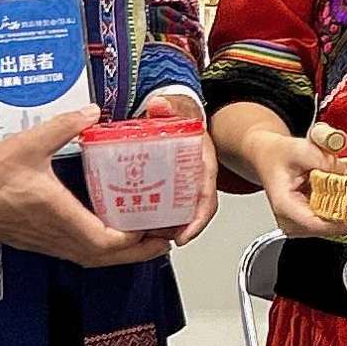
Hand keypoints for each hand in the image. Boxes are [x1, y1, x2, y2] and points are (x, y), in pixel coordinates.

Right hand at [0, 109, 166, 267]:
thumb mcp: (29, 143)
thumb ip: (64, 126)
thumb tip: (94, 111)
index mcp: (57, 214)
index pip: (104, 241)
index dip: (134, 240)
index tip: (158, 229)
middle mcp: (54, 235)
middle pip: (103, 258)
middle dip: (138, 252)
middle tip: (165, 239)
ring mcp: (44, 242)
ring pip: (90, 258)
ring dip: (120, 253)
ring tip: (146, 236)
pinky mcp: (37, 241)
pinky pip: (76, 252)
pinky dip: (100, 248)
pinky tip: (110, 231)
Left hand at [138, 90, 219, 246]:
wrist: (180, 113)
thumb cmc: (183, 115)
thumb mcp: (178, 108)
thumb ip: (169, 106)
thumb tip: (160, 106)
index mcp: (203, 164)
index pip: (207, 197)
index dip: (198, 219)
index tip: (186, 235)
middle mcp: (196, 178)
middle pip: (193, 213)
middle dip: (178, 231)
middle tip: (157, 239)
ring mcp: (183, 184)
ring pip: (179, 214)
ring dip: (166, 229)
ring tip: (145, 236)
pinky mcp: (170, 186)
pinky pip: (167, 208)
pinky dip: (156, 219)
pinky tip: (139, 223)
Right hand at [217, 114, 346, 238]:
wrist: (268, 155)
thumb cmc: (278, 154)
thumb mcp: (301, 149)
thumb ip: (324, 161)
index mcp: (285, 205)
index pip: (317, 224)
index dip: (343, 222)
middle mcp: (291, 220)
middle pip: (328, 227)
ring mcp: (300, 223)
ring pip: (332, 225)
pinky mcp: (309, 219)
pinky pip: (331, 219)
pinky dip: (345, 209)